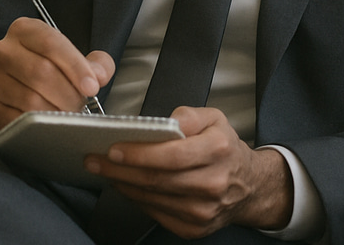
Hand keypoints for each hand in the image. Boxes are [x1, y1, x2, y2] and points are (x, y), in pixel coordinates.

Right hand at [0, 17, 114, 133]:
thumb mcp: (73, 58)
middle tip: (80, 105)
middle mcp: (3, 50)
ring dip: (55, 112)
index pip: (51, 44)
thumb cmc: (50, 68)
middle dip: (68, 93)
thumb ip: (95, 64)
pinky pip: (16, 119)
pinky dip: (38, 126)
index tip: (92, 87)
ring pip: (29, 98)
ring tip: (67, 115)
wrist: (17, 86)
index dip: (75, 66)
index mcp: (25, 30)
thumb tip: (100, 76)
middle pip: (41, 72)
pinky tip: (49, 126)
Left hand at [84, 106, 292, 237]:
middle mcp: (211, 183)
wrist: (248, 185)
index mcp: (217, 151)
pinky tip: (125, 185)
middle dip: (119, 169)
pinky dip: (136, 199)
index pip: (171, 155)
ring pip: (152, 198)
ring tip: (104, 170)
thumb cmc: (225, 148)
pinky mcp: (193, 228)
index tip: (114, 148)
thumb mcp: (214, 118)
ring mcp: (202, 211)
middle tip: (95, 159)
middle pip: (156, 179)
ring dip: (122, 184)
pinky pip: (156, 213)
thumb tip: (167, 122)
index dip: (139, 153)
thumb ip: (189, 114)